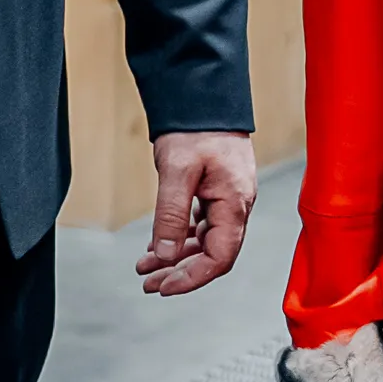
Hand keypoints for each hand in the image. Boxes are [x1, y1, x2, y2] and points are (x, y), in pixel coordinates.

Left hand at [135, 130, 255, 295]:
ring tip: (146, 267)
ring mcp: (228, 197)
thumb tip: (164, 255)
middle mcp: (236, 205)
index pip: (220, 257)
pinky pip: (201, 223)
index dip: (193, 278)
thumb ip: (171, 215)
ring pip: (205, 240)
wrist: (203, 94)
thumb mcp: (177, 171)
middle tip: (148, 284)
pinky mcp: (218, 189)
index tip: (164, 288)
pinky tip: (158, 243)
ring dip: (176, 256)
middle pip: (213, 254)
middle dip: (180, 273)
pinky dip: (179, 237)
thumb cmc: (195, 128)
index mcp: (235, 203)